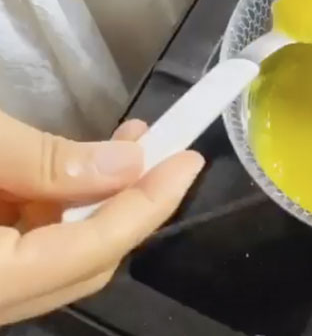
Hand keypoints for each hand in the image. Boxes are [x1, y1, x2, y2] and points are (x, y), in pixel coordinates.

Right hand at [0, 116, 203, 325]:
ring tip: (124, 142)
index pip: (94, 250)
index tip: (188, 162)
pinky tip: (68, 166)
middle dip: (131, 204)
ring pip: (59, 256)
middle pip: (85, 264)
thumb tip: (130, 165)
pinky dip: (56, 208)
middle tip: (163, 151)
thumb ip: (51, 162)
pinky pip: (27, 249)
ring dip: (97, 200)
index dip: (148, 204)